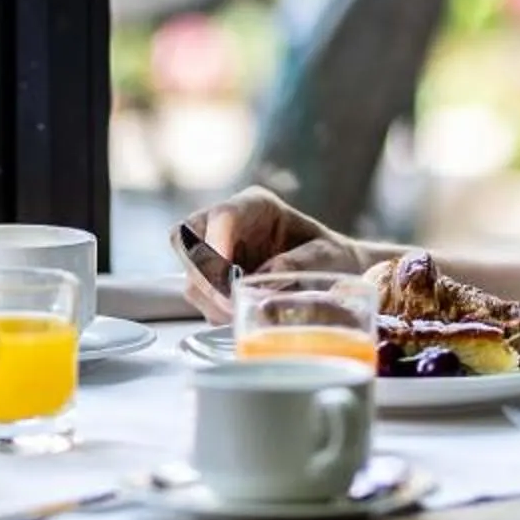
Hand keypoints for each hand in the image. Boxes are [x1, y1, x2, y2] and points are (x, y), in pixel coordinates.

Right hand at [173, 187, 368, 322]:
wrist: (333, 273)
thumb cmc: (332, 256)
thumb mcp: (327, 255)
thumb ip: (301, 262)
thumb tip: (267, 278)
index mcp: (255, 205)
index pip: (222, 215)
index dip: (217, 243)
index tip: (230, 275)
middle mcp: (228, 223)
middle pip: (186, 238)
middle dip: (204, 274)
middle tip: (231, 301)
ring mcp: (216, 250)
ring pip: (188, 270)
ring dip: (209, 297)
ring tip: (240, 312)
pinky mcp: (212, 277)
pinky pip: (196, 293)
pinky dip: (212, 309)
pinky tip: (238, 314)